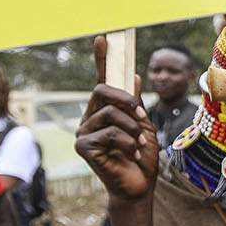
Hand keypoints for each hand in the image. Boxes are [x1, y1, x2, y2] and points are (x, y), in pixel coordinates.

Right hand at [76, 50, 158, 202]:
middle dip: (126, 100)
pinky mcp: (82, 146)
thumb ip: (134, 104)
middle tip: (140, 115)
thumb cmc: (140, 158)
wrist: (138, 187)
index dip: (102, 59)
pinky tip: (129, 154)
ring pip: (110, 113)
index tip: (104, 38)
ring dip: (131, 128)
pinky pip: (110, 132)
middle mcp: (89, 119)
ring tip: (136, 144)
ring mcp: (83, 132)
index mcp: (103, 111)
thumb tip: (133, 76)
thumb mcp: (142, 126)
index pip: (101, 81)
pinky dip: (127, 142)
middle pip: (102, 90)